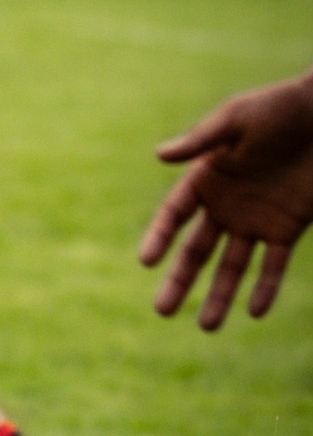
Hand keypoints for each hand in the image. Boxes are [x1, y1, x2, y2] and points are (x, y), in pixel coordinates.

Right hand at [139, 73, 312, 328]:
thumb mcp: (236, 120)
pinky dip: (266, 288)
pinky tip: (255, 312)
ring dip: (220, 295)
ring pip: (232, 266)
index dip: (159, 237)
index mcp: (205, 177)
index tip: (147, 261)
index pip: (174, 214)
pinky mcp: (288, 228)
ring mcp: (256, 219)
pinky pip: (274, 264)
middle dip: (180, 281)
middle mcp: (225, 204)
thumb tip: (160, 155)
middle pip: (196, 250)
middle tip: (162, 311)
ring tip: (207, 327)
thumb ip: (201, 141)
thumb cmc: (279, 109)